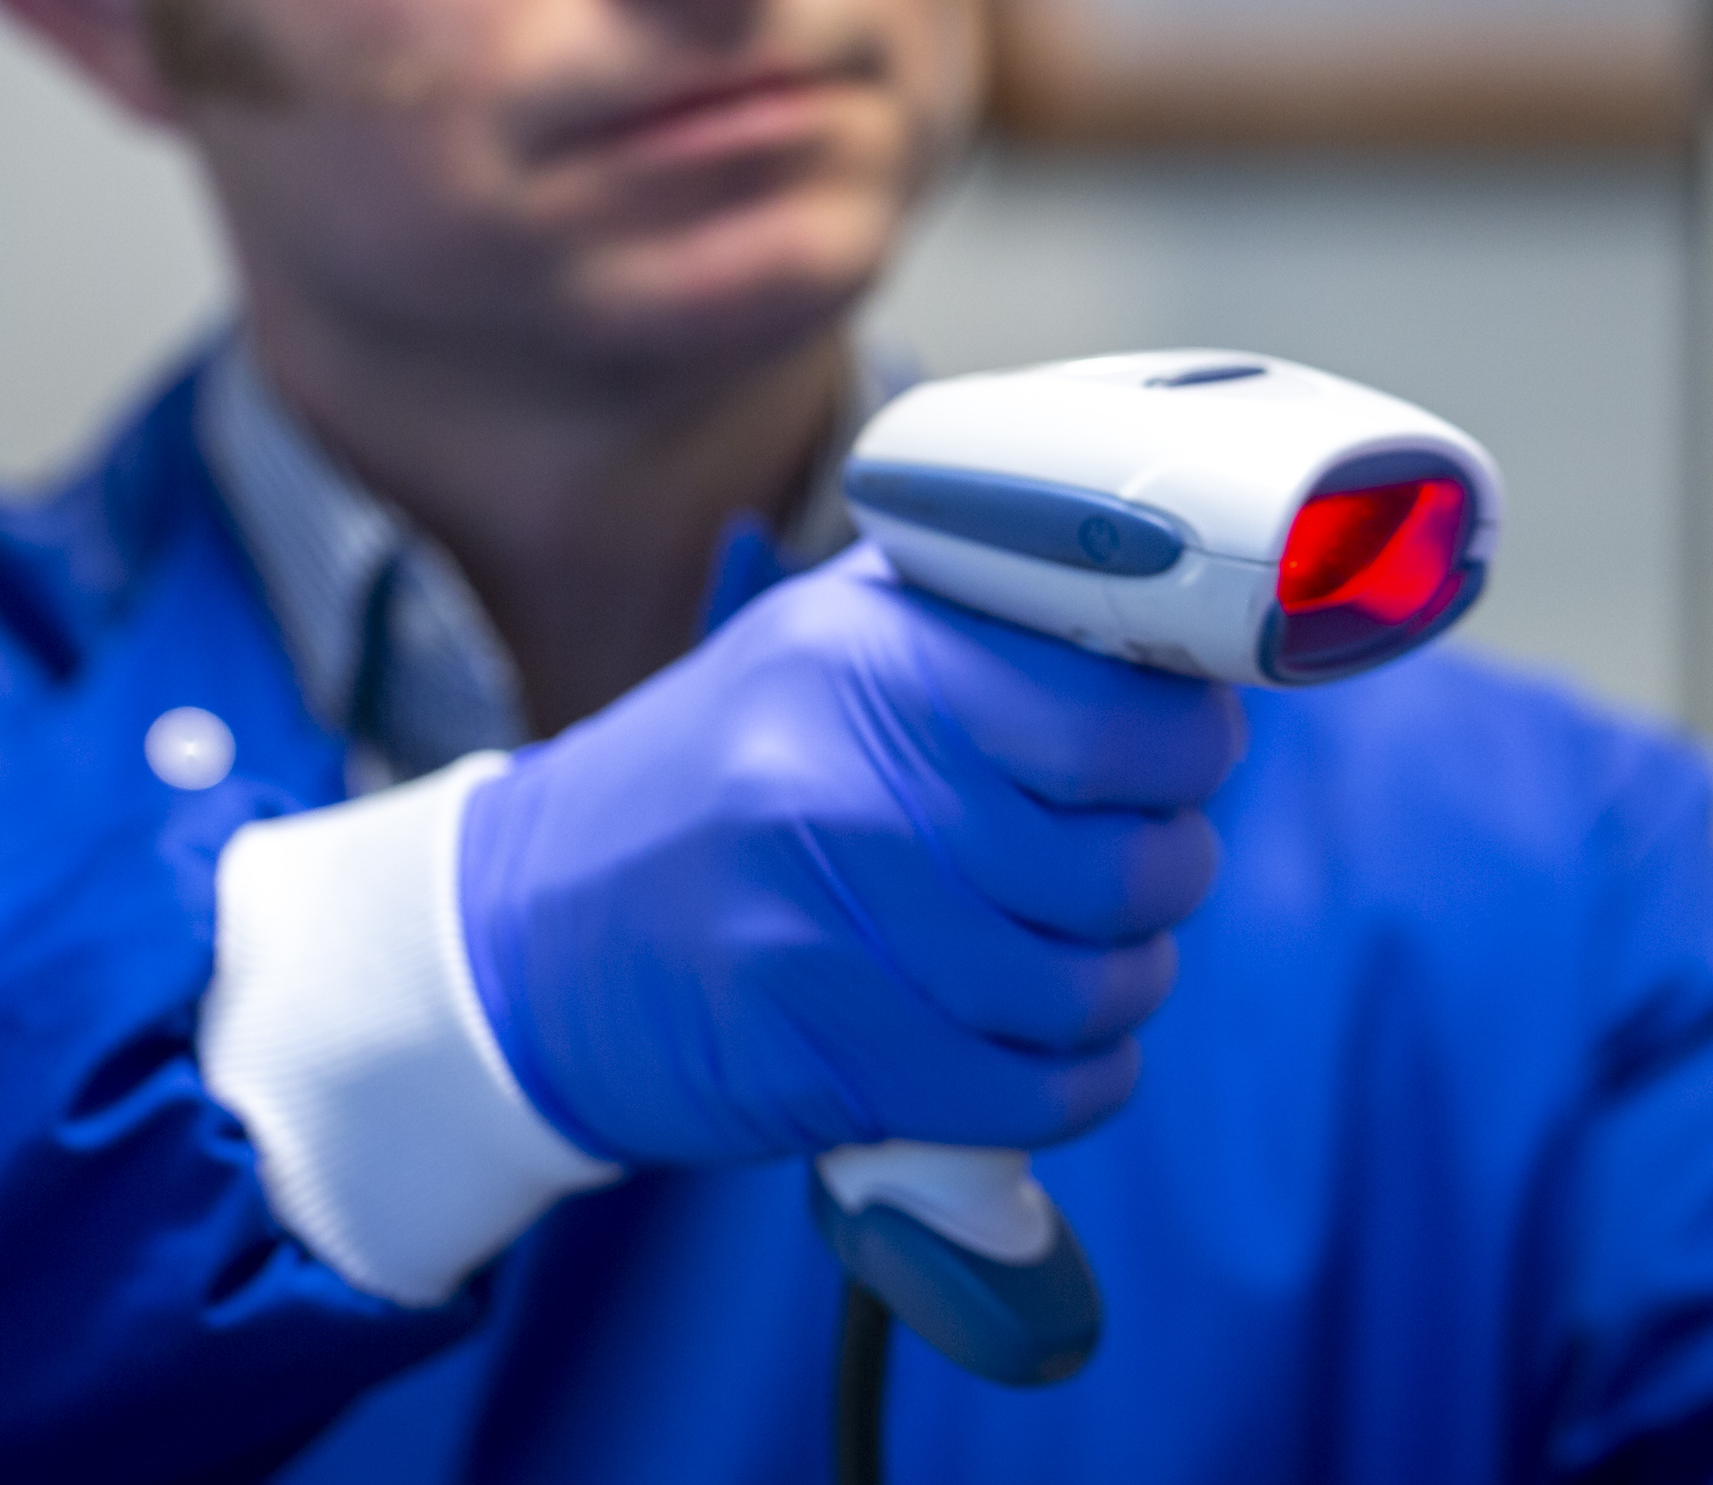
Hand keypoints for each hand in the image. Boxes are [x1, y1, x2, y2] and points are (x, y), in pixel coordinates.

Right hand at [455, 543, 1247, 1169]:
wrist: (520, 936)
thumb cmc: (710, 781)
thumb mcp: (820, 645)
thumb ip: (980, 623)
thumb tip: (1177, 650)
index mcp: (866, 652)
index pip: (1125, 709)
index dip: (1192, 744)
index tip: (1184, 754)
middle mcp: (847, 777)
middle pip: (1132, 860)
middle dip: (1169, 871)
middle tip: (1139, 860)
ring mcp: (833, 926)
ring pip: (1098, 985)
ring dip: (1128, 983)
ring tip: (1090, 954)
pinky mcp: (828, 1057)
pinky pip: (1039, 1090)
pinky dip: (1081, 1078)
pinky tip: (1050, 1043)